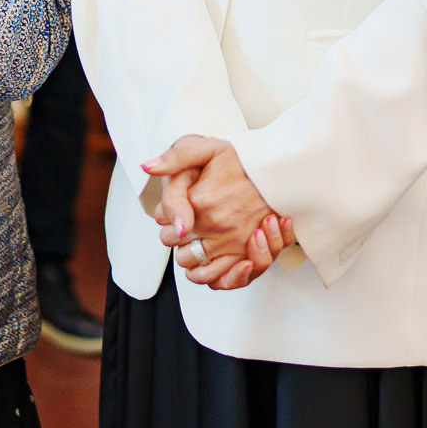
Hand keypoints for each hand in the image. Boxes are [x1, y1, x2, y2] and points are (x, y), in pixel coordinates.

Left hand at [144, 136, 292, 289]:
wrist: (279, 170)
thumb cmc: (243, 159)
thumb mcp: (207, 148)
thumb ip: (175, 158)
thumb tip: (147, 168)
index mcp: (201, 201)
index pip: (162, 220)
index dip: (166, 214)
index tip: (177, 206)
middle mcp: (215, 226)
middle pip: (173, 244)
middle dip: (176, 235)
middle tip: (188, 222)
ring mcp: (231, 243)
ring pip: (190, 265)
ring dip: (189, 255)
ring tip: (196, 241)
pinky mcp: (246, 254)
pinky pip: (216, 279)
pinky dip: (207, 273)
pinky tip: (206, 260)